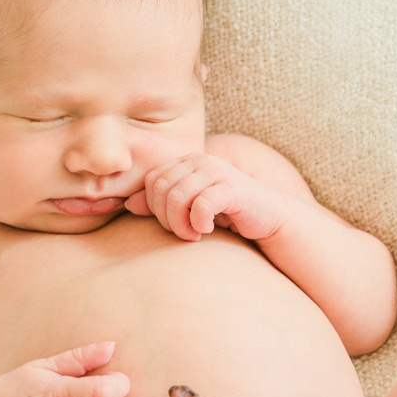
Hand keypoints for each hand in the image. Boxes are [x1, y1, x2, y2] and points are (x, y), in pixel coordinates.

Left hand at [125, 152, 289, 242]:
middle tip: (183, 233)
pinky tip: (207, 230)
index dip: (154, 208)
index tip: (171, 224)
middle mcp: (200, 160)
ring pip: (177, 197)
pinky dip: (199, 223)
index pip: (152, 180)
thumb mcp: (189, 207)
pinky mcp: (232, 188)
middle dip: (166, 219)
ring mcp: (217, 171)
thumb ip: (160, 203)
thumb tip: (128, 204)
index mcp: (187, 161)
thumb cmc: (226, 212)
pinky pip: (201, 205)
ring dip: (181, 225)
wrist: (268, 216)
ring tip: (193, 235)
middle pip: (161, 189)